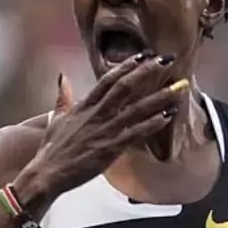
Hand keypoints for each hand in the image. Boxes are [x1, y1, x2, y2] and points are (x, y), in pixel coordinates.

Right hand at [18, 52, 188, 199]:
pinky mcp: (111, 148)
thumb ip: (62, 97)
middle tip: (168, 60)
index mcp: (85, 106)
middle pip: (127, 86)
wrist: (47, 173)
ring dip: (160, 97)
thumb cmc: (52, 149)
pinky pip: (136, 133)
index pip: (109, 79)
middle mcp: (97, 114)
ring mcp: (105, 130)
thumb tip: (63, 78)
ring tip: (179, 88)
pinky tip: (168, 116)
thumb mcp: (55, 119)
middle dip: (149, 72)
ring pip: (137, 109)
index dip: (128, 65)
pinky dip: (153, 124)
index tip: (144, 54)